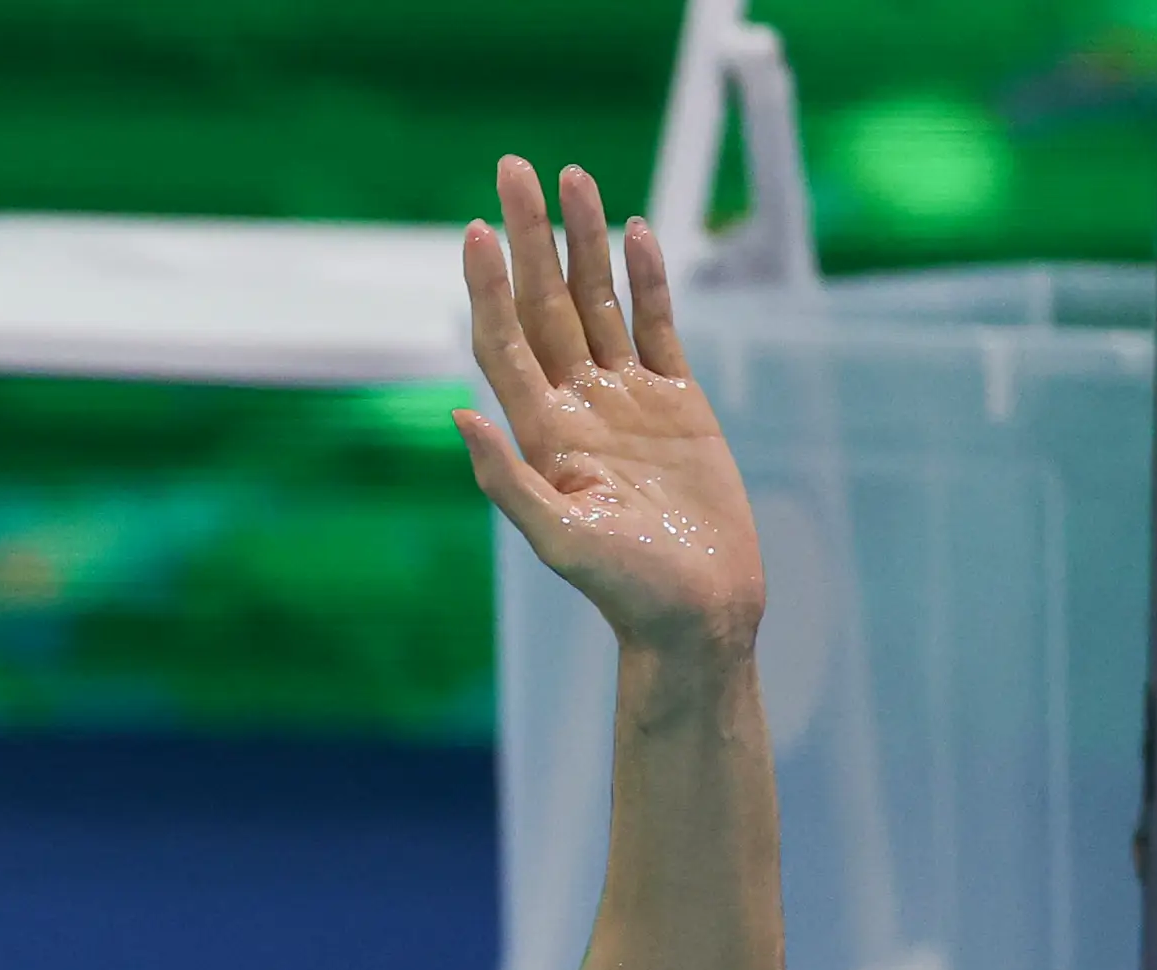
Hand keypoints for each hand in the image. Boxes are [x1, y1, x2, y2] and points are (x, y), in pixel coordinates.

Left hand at [454, 157, 763, 661]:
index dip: (488, 285)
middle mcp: (579, 406)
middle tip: (515, 169)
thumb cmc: (626, 591)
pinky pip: (657, 326)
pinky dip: (647, 279)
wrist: (698, 614)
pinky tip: (634, 232)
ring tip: (574, 179)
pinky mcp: (678, 404)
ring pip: (599, 302)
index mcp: (544, 434)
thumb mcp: (559, 540)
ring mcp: (628, 400)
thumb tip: (458, 416)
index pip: (505, 341)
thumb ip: (507, 479)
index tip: (472, 229)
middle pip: (547, 303)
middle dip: (531, 236)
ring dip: (585, 242)